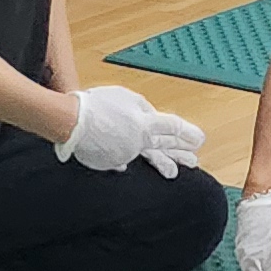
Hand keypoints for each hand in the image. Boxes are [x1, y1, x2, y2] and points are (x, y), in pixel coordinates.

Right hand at [60, 84, 207, 179]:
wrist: (70, 123)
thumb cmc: (96, 105)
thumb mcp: (125, 97)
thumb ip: (141, 108)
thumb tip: (148, 118)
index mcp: (145, 124)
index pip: (172, 128)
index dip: (187, 133)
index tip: (199, 140)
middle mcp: (138, 142)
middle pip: (164, 147)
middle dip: (180, 154)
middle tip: (194, 161)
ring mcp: (125, 154)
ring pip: (147, 157)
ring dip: (162, 164)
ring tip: (172, 173)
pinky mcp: (110, 162)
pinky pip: (119, 159)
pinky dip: (122, 158)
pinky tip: (126, 165)